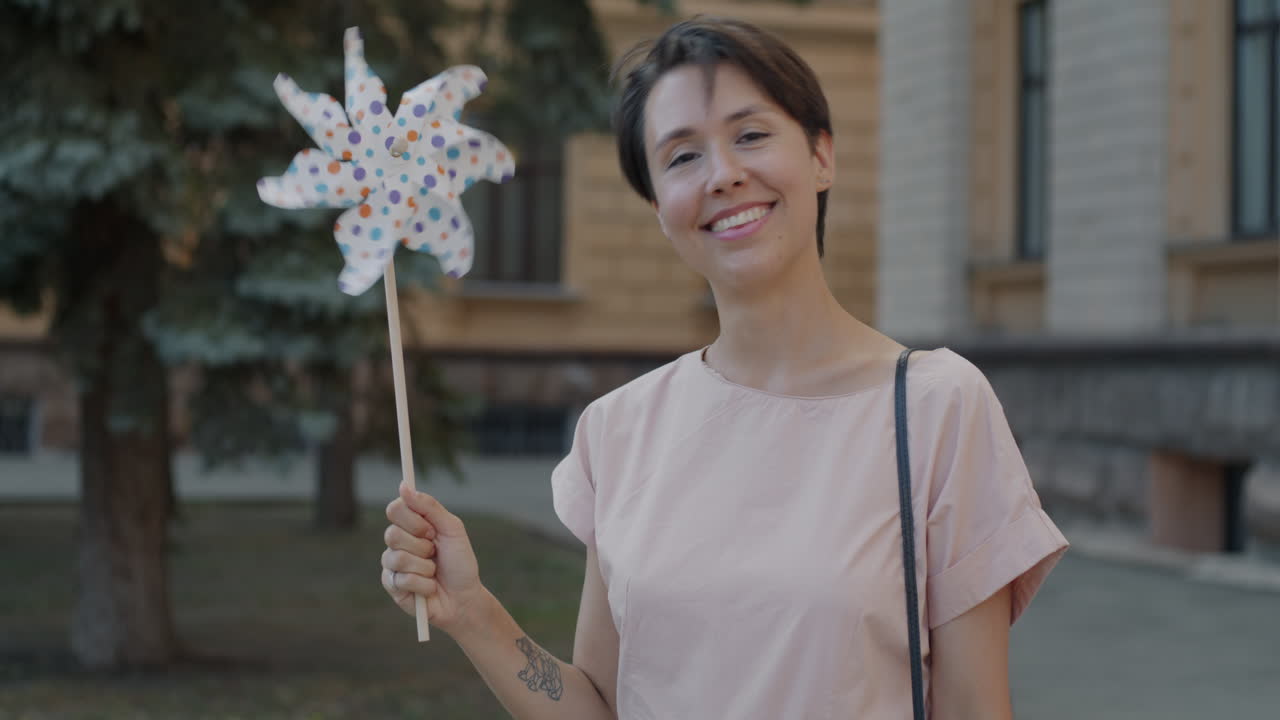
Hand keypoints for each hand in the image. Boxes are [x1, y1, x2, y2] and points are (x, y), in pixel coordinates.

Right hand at [382, 482, 486, 636]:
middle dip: (422, 545)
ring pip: (397, 557)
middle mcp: (398, 542)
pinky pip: (402, 579)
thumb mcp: (452, 529)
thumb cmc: (460, 562)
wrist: (464, 598)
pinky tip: (429, 587)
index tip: (431, 530)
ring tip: (433, 571)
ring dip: (425, 566)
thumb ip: (429, 507)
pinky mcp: (392, 585)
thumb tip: (404, 485)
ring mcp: (392, 564)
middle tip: (435, 552)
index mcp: (411, 525)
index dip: (413, 520)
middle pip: (392, 533)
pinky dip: (424, 584)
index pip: (395, 509)